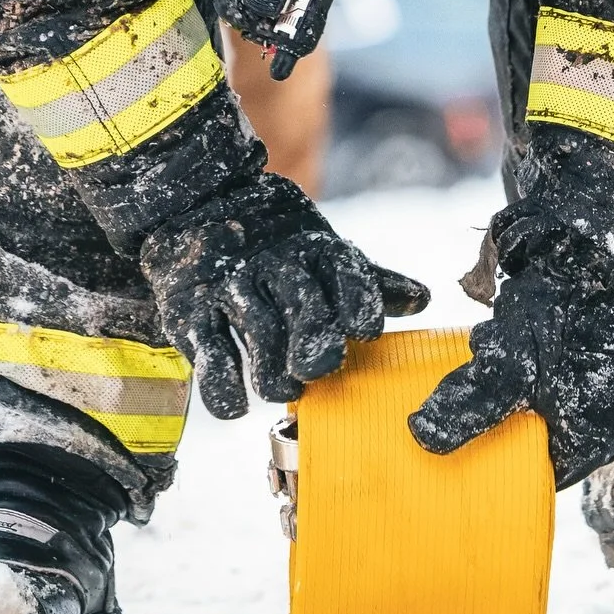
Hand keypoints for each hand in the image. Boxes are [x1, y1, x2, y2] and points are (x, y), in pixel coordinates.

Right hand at [141, 172, 427, 416]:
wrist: (195, 206)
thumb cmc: (276, 247)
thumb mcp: (321, 254)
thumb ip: (366, 283)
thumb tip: (422, 300)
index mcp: (314, 249)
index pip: (342, 270)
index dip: (356, 299)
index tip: (366, 331)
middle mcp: (274, 263)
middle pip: (300, 300)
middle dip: (313, 337)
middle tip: (322, 370)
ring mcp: (230, 285)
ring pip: (256, 328)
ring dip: (272, 368)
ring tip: (285, 390)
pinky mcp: (191, 310)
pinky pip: (207, 348)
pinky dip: (221, 382)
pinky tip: (236, 406)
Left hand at [409, 130, 613, 488]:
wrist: (597, 240)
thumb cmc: (564, 310)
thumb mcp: (508, 366)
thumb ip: (468, 408)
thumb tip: (424, 437)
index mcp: (601, 435)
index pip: (546, 472)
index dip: (505, 463)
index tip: (466, 450)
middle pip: (545, 434)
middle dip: (501, 416)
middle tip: (469, 395)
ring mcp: (613, 376)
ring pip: (547, 396)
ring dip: (511, 381)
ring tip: (484, 355)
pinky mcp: (602, 343)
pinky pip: (558, 365)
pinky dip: (527, 355)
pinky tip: (501, 332)